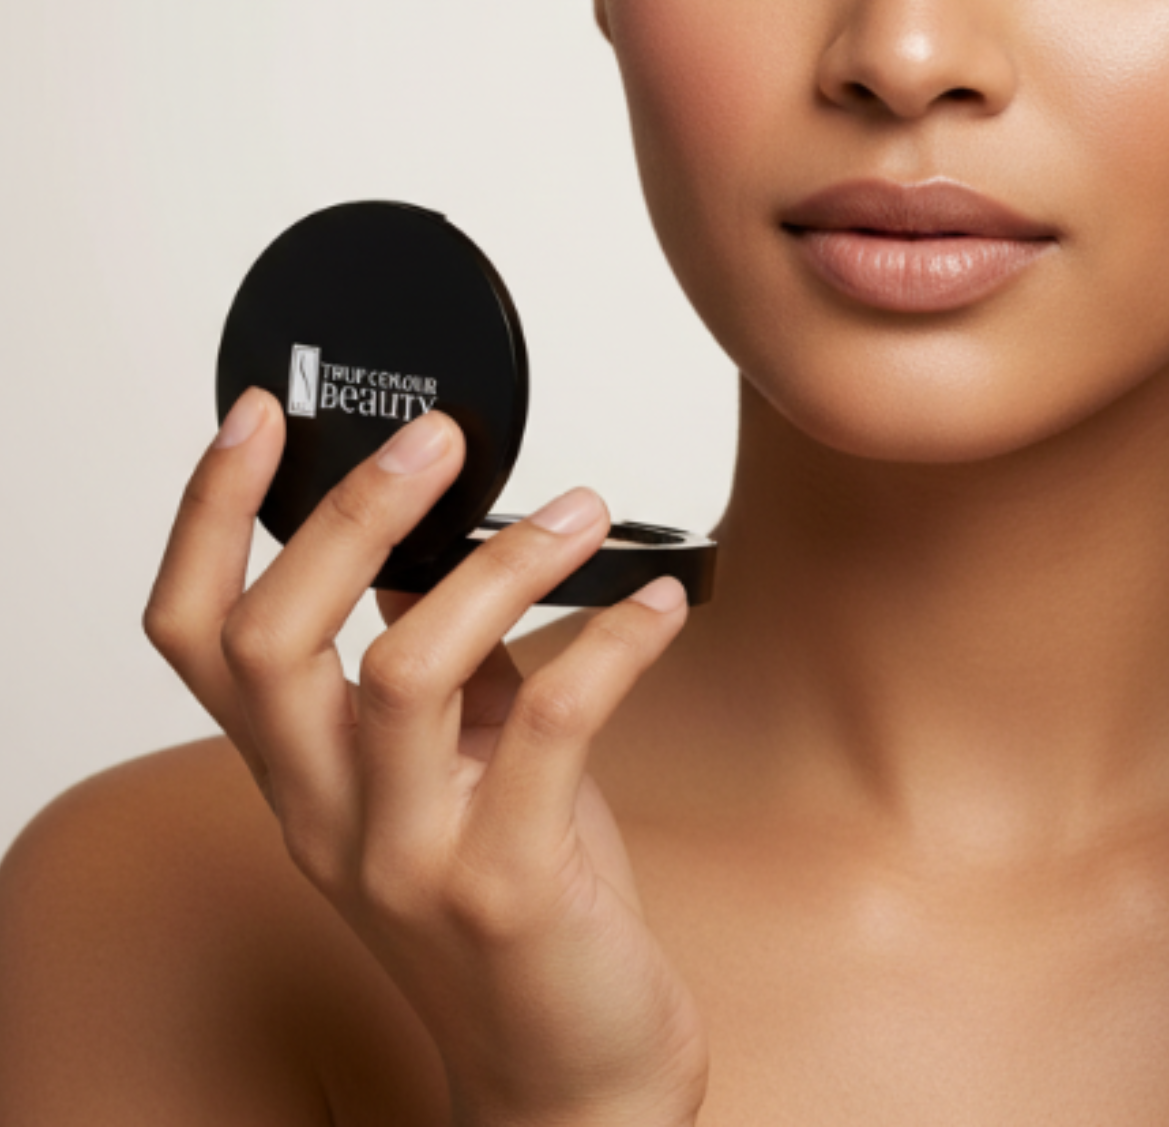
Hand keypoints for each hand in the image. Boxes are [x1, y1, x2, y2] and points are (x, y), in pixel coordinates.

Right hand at [143, 389, 707, 1126]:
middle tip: (440, 441)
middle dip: (349, 516)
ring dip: (501, 568)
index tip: (256, 415)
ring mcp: (411, 857)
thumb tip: (436, 543)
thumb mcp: (458, 771)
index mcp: (305, 778)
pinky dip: (610, 642)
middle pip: (275, 640)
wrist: (574, 1072)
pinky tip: (661, 603)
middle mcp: (331, 820)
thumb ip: (441, 668)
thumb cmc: (526, 903)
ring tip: (581, 514)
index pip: (200, 636)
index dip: (209, 518)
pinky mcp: (509, 886)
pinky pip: (551, 726)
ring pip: (404, 670)